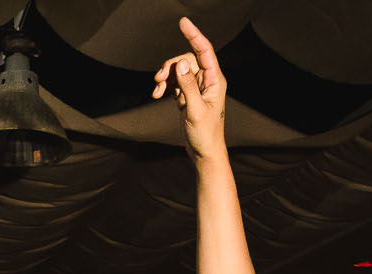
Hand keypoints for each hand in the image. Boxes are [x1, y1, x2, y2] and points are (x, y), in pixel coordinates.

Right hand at [150, 16, 227, 160]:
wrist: (204, 153)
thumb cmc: (206, 134)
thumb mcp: (195, 110)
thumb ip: (188, 86)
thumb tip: (180, 63)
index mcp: (215, 81)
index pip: (205, 51)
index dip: (194, 35)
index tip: (183, 22)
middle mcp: (207, 81)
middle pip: (186, 60)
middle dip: (170, 66)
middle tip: (158, 78)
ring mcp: (197, 88)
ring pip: (178, 71)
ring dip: (165, 77)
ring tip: (156, 90)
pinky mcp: (188, 96)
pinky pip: (174, 83)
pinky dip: (165, 87)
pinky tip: (157, 96)